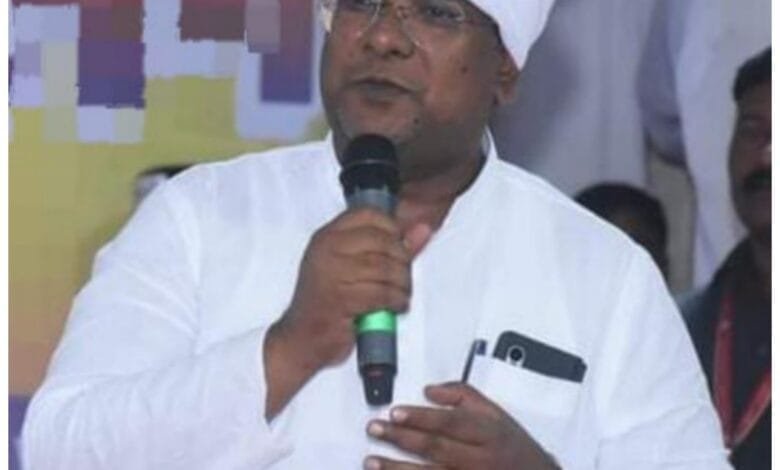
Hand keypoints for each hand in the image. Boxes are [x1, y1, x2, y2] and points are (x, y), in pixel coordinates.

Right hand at [273, 207, 431, 373]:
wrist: (301, 340)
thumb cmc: (329, 304)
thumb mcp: (354, 269)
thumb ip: (391, 247)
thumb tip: (423, 229)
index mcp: (327, 237)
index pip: (368, 214)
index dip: (392, 228)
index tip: (399, 248)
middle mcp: (326, 249)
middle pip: (382, 241)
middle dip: (402, 260)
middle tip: (403, 278)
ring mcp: (331, 273)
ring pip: (385, 268)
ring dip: (402, 284)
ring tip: (400, 294)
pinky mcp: (340, 299)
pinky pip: (382, 293)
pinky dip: (396, 301)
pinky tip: (395, 307)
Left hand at [363, 383, 559, 469]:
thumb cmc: (512, 446)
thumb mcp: (495, 413)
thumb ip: (463, 396)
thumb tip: (429, 390)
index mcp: (487, 433)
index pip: (450, 423)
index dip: (421, 418)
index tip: (395, 412)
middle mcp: (479, 460)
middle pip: (435, 449)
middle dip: (401, 439)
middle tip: (375, 429)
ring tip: (371, 461)